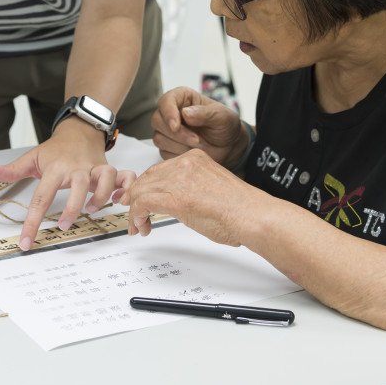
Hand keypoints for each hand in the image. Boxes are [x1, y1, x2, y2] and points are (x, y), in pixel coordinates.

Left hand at [0, 118, 134, 250]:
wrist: (79, 131)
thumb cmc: (55, 150)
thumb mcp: (32, 158)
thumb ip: (10, 170)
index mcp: (55, 168)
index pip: (41, 196)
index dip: (32, 222)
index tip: (26, 242)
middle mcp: (76, 168)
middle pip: (77, 186)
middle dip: (72, 207)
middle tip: (64, 226)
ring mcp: (94, 168)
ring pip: (104, 178)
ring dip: (100, 196)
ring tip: (91, 210)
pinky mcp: (108, 168)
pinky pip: (124, 175)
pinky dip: (126, 187)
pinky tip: (120, 199)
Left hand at [120, 148, 258, 245]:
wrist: (251, 215)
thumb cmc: (240, 209)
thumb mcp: (211, 187)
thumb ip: (192, 188)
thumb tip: (181, 201)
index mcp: (196, 158)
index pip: (160, 169)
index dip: (146, 186)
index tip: (141, 198)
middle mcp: (186, 163)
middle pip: (147, 177)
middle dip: (136, 197)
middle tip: (134, 214)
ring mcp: (179, 179)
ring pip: (141, 190)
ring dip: (135, 211)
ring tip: (138, 226)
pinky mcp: (175, 197)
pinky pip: (143, 203)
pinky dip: (137, 216)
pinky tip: (141, 226)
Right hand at [151, 86, 246, 166]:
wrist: (229, 146)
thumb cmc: (225, 126)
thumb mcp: (222, 117)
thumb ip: (205, 113)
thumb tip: (185, 113)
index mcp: (183, 98)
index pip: (166, 101)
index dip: (168, 113)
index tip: (176, 126)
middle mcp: (172, 112)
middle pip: (157, 120)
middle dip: (177, 133)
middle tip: (196, 140)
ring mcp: (167, 130)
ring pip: (158, 138)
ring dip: (179, 145)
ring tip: (199, 146)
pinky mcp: (168, 146)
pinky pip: (163, 152)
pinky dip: (178, 155)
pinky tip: (192, 152)